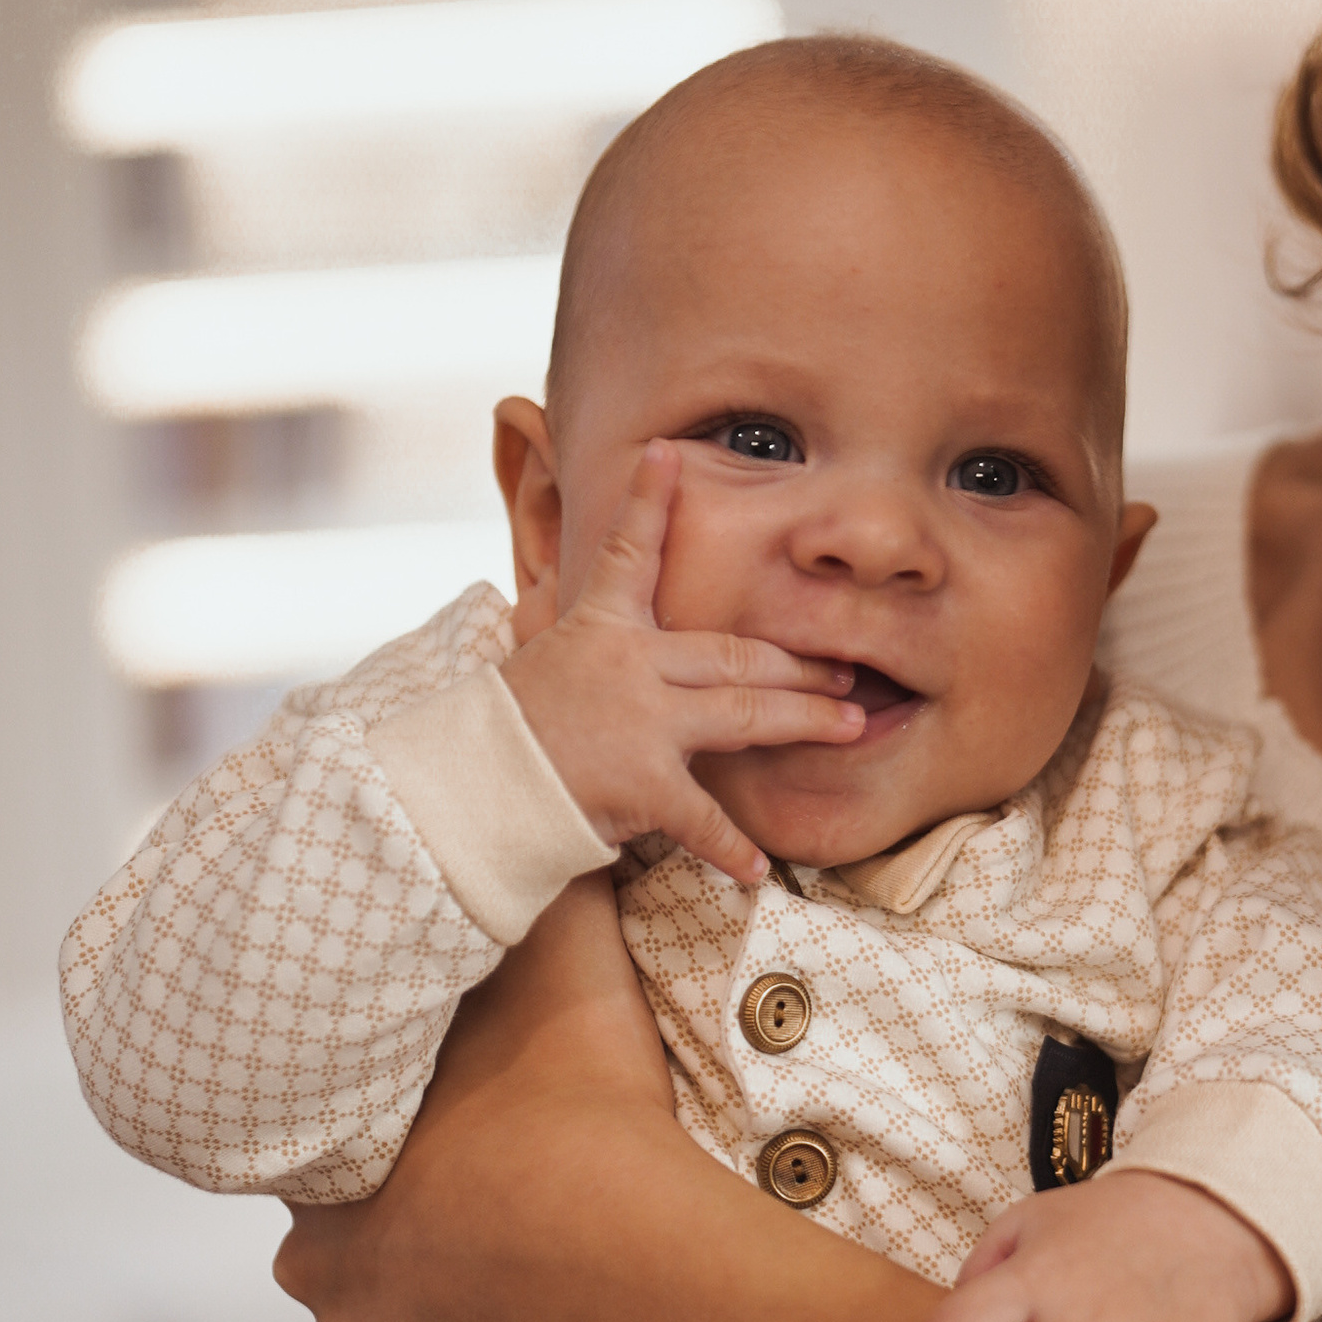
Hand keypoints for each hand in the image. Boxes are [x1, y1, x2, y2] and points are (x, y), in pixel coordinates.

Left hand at [274, 869, 679, 1321]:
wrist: (614, 1257)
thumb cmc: (573, 1107)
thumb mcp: (568, 961)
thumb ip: (554, 893)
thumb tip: (554, 803)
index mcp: (334, 1136)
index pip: (328, 1121)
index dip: (388, 1113)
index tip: (443, 1112)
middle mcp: (310, 1240)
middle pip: (334, 1221)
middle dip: (392, 1209)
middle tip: (479, 1189)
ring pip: (361, 1305)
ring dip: (413, 1290)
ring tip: (494, 1267)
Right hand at [501, 439, 863, 883]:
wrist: (471, 786)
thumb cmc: (504, 732)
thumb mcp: (539, 663)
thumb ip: (577, 638)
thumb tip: (580, 612)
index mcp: (601, 629)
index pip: (627, 554)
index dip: (648, 502)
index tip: (669, 452)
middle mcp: (632, 666)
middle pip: (736, 654)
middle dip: (798, 661)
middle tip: (847, 665)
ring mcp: (643, 722)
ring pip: (746, 716)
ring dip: (804, 719)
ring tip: (850, 725)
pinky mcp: (642, 782)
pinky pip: (703, 816)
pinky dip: (731, 846)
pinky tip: (760, 869)